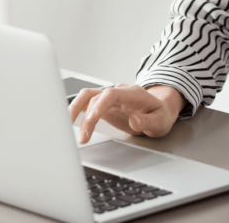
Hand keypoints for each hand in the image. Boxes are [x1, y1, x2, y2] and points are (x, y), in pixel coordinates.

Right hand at [69, 83, 184, 144]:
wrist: (159, 110)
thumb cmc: (159, 115)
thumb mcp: (160, 122)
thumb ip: (147, 121)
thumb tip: (134, 120)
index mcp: (133, 94)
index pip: (112, 94)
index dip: (100, 105)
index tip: (92, 119)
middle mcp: (118, 92)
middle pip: (95, 96)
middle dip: (85, 116)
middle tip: (82, 136)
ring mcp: (110, 98)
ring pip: (86, 97)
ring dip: (76, 112)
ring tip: (69, 130)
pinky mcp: (104, 105)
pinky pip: (86, 104)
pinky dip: (76, 111)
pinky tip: (68, 122)